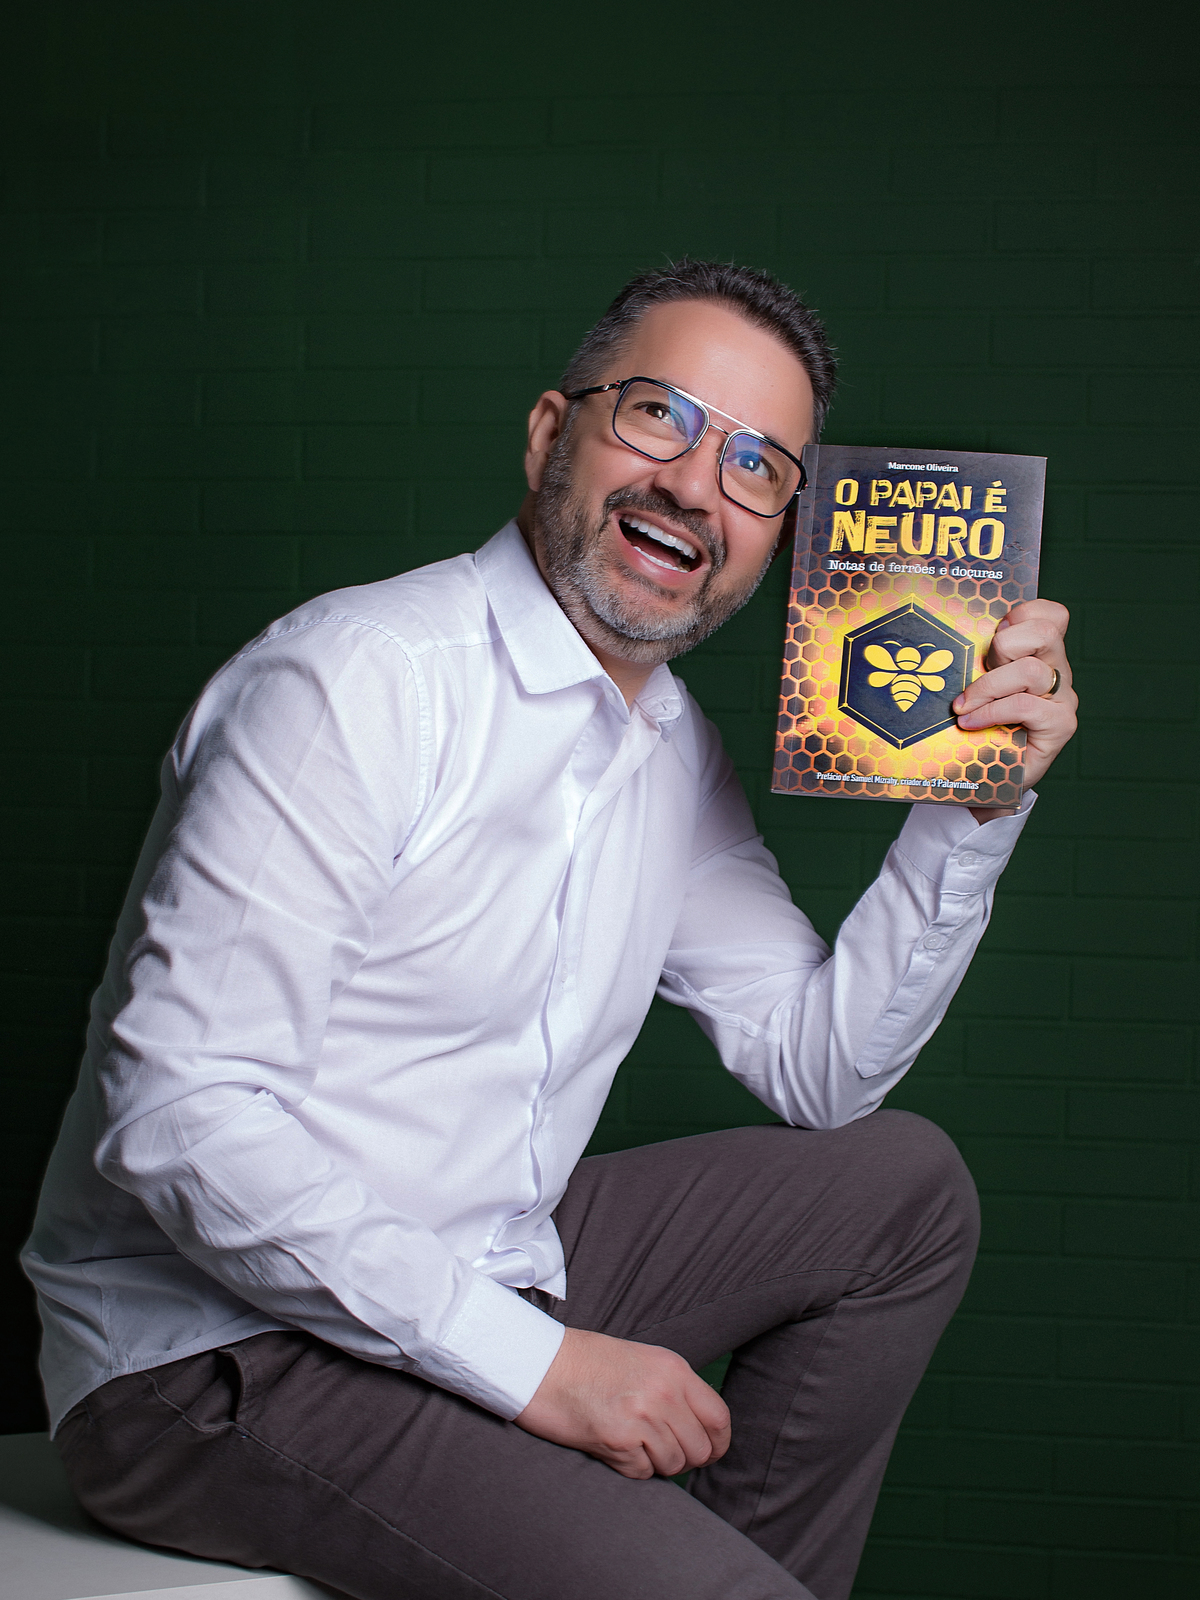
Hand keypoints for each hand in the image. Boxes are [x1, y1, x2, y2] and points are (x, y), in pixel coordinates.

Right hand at [513, 1326, 730, 1479]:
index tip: (707, 1451)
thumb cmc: (588, 1362)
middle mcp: (664, 1392)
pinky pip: (642, 1473)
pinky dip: (630, 1467)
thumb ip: (675, 1388)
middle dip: (684, 1458)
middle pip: (700, 1449)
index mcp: (674, 1369)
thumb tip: (701, 1427)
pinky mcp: (618, 1441)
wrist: (541, 1363)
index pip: (719, 1418)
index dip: (717, 1443)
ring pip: (673, 1465)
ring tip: (632, 1442)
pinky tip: (613, 1445)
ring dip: (655, 1462)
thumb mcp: (643, 1360)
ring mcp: (642, 1417)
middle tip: (659, 1449)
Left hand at [952, 599, 1077, 822]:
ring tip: (963, 706)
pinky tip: (969, 722)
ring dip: (988, 686)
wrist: (991, 781)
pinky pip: (1023, 705)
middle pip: (1045, 632)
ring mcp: (1062, 698)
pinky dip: (990, 712)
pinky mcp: (1060, 724)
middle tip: (982, 667)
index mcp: (1041, 654)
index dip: (1024, 612)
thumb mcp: (976, 685)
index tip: (994, 630)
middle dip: (1004, 645)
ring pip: (1031, 670)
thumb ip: (977, 660)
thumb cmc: (980, 728)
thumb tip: (945, 636)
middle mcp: (1058, 671)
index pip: (1052, 614)